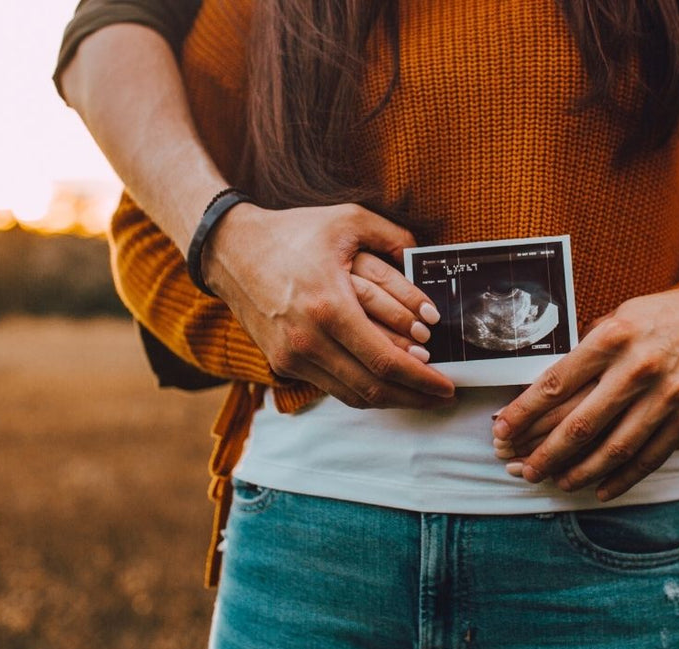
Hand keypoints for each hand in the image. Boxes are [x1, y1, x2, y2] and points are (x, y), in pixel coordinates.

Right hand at [204, 202, 455, 408]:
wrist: (230, 250)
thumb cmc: (292, 233)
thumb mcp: (347, 220)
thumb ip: (394, 236)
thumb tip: (427, 258)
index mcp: (329, 307)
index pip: (386, 361)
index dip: (422, 379)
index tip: (448, 384)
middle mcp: (309, 340)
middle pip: (373, 387)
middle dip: (415, 396)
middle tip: (442, 395)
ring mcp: (293, 357)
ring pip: (353, 395)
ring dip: (391, 399)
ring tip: (420, 394)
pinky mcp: (283, 363)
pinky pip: (333, 387)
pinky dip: (364, 390)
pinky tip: (386, 383)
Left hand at [492, 275, 678, 499]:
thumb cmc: (667, 314)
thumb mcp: (621, 315)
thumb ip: (588, 350)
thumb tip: (548, 387)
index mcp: (613, 337)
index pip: (556, 383)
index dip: (523, 412)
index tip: (501, 430)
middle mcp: (638, 368)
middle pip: (580, 423)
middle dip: (544, 452)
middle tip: (520, 469)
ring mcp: (666, 396)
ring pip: (613, 448)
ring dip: (579, 471)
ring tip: (555, 482)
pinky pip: (649, 457)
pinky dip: (622, 478)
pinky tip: (599, 489)